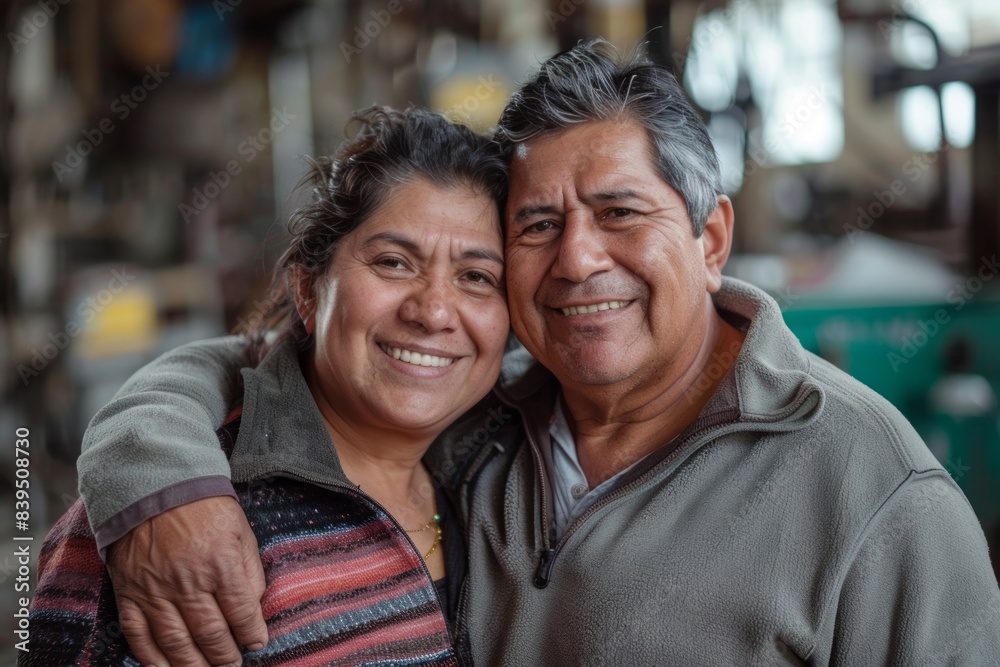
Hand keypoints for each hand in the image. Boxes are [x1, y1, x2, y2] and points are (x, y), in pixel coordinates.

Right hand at [107, 495, 267, 666]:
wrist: (155, 487)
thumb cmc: (204, 508)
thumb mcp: (241, 532)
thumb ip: (250, 571)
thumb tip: (254, 608)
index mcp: (220, 565)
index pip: (241, 613)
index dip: (252, 635)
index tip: (257, 644)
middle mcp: (188, 583)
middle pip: (210, 634)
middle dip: (225, 656)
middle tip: (233, 665)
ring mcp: (155, 591)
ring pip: (176, 642)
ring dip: (193, 665)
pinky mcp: (129, 594)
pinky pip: (139, 635)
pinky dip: (152, 658)